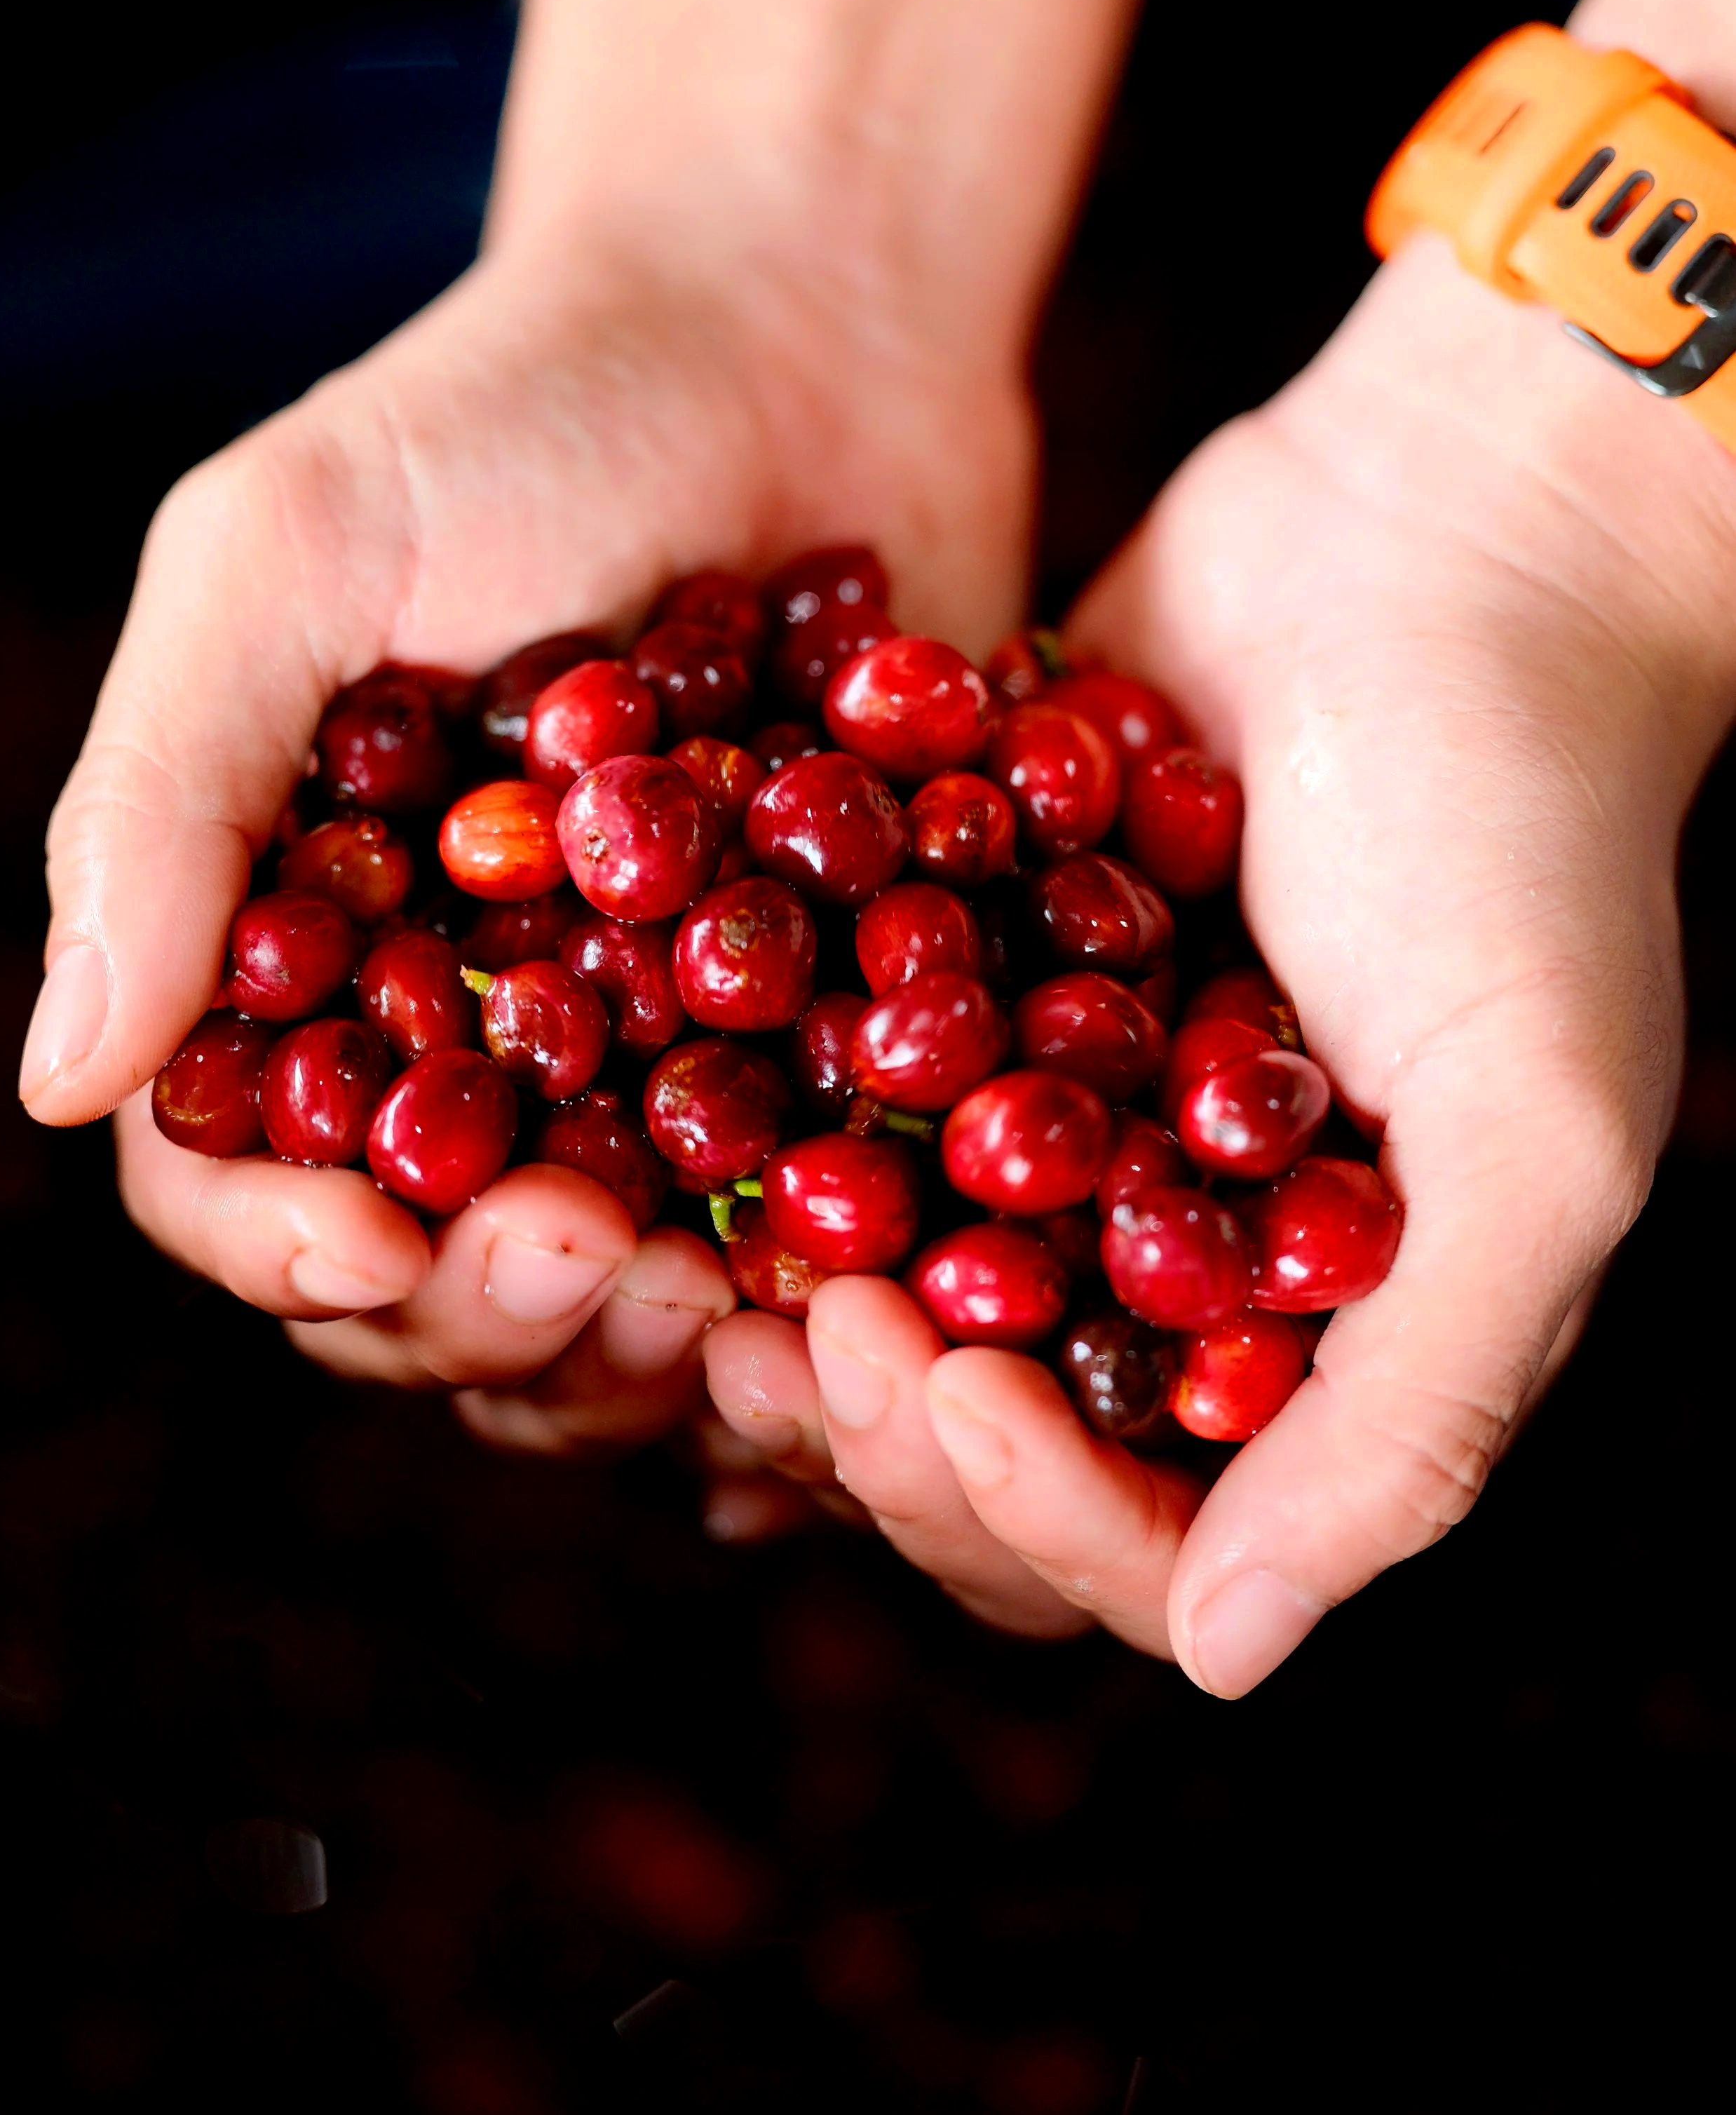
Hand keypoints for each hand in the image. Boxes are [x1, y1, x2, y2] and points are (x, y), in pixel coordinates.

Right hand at [23, 234, 1029, 1430]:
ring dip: (670, 1351)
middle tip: (609, 1271)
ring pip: (631, 1299)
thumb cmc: (511, 409)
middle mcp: (466, 1037)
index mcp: (302, 956)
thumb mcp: (286, 555)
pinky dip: (843, 1289)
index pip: (238, 1174)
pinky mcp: (837, 1040)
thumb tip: (54, 1081)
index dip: (290, 1251)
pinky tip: (887, 1305)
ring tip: (749, 1318)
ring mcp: (656, 1057)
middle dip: (504, 1320)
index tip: (386, 1251)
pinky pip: (828, 1223)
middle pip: (438, 1282)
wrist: (799, 329)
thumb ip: (163, 806)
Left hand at [706, 0, 1735, 1684]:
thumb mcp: (1539, 1139)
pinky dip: (755, 1126)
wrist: (1439, 538)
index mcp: (1311, 1332)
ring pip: (876, 1286)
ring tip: (701, 1246)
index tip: (934, 1396)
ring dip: (783, 1295)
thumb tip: (1234, 1659)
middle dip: (876, 1415)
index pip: (1141, 1531)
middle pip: (978, 1437)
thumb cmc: (1527, 835)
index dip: (1024, 1512)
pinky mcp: (963, 977)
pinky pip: (836, 1097)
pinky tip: (657, 1112)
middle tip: (793, 1324)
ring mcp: (1054, 1113)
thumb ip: (1416, 1411)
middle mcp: (1169, 1249)